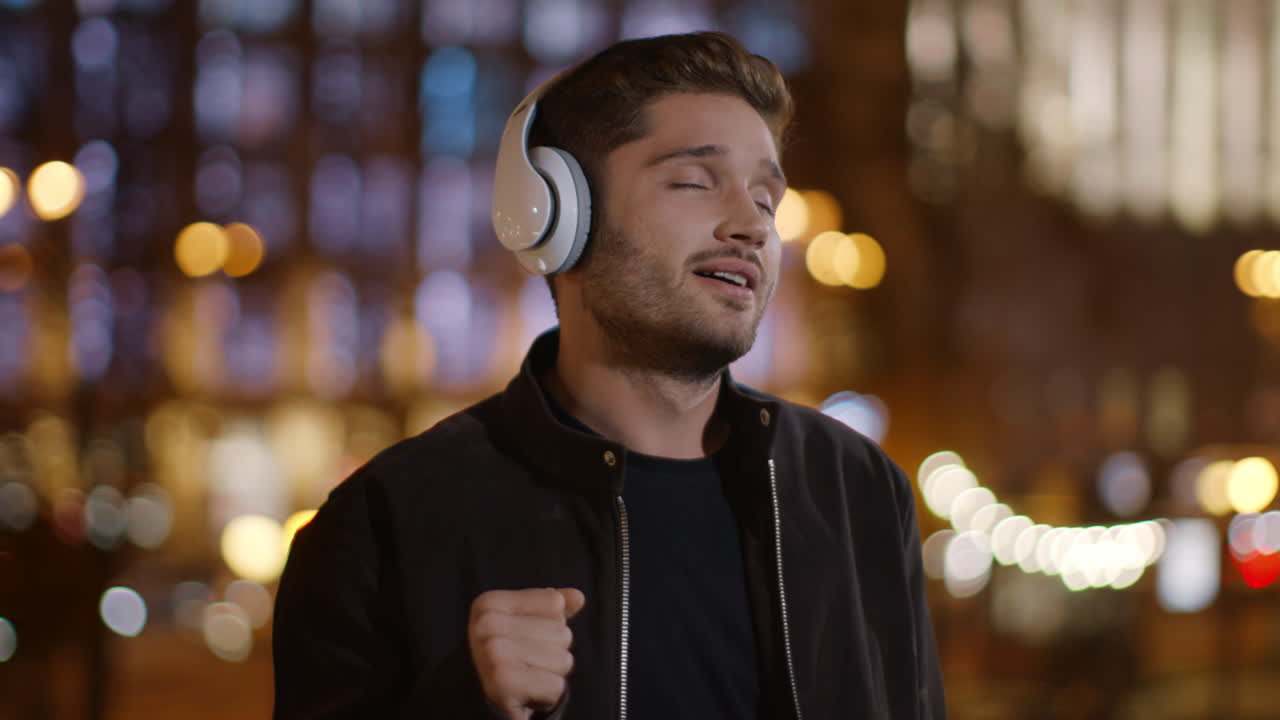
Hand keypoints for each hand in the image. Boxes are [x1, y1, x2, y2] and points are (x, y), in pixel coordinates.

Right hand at [468, 587, 584, 719]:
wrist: (477, 705)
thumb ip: (550, 609)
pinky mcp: (503, 683)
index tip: (522, 642)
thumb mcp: (524, 626)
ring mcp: (493, 653)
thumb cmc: (505, 662)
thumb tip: (578, 597)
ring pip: (563, 660)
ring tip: (524, 680)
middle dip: (551, 654)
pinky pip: (556, 686)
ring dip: (550, 676)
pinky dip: (547, 696)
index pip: (555, 603)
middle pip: (562, 633)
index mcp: (489, 604)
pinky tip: (525, 697)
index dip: (549, 626)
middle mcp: (487, 624)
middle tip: (523, 666)